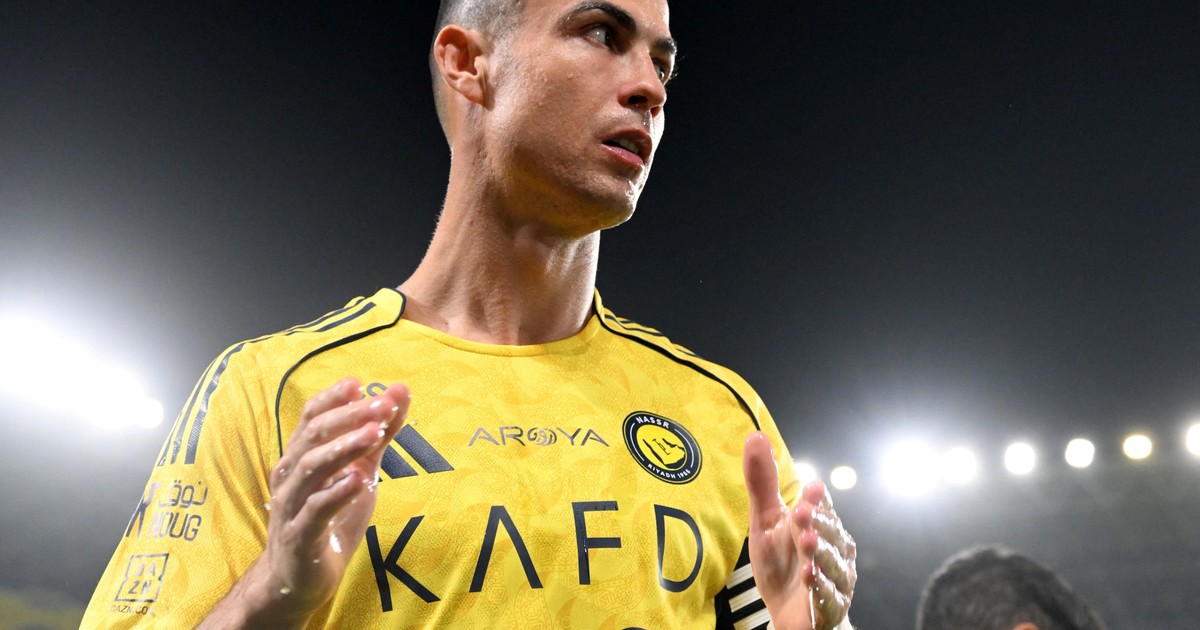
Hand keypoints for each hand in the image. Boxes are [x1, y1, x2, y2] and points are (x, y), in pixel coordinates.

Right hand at [206, 377, 409, 626]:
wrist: (297, 581)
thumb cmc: (328, 520)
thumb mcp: (360, 474)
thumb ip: (379, 436)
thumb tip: (399, 392)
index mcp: (301, 457)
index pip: (311, 417)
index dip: (334, 398)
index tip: (360, 384)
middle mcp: (290, 476)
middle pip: (313, 435)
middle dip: (349, 417)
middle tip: (382, 404)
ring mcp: (291, 506)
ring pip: (311, 468)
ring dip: (343, 448)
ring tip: (374, 434)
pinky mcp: (299, 537)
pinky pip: (314, 511)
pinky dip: (335, 493)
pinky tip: (357, 480)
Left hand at [742, 432, 856, 629]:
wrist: (788, 612)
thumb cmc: (781, 560)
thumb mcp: (764, 520)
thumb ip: (762, 482)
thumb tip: (755, 435)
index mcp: (820, 523)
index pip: (821, 507)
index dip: (817, 499)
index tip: (811, 488)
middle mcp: (835, 548)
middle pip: (829, 533)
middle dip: (817, 523)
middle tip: (803, 513)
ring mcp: (836, 579)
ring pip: (833, 564)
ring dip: (821, 553)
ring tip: (806, 543)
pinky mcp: (831, 607)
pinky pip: (830, 597)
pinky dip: (820, 587)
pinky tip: (809, 577)